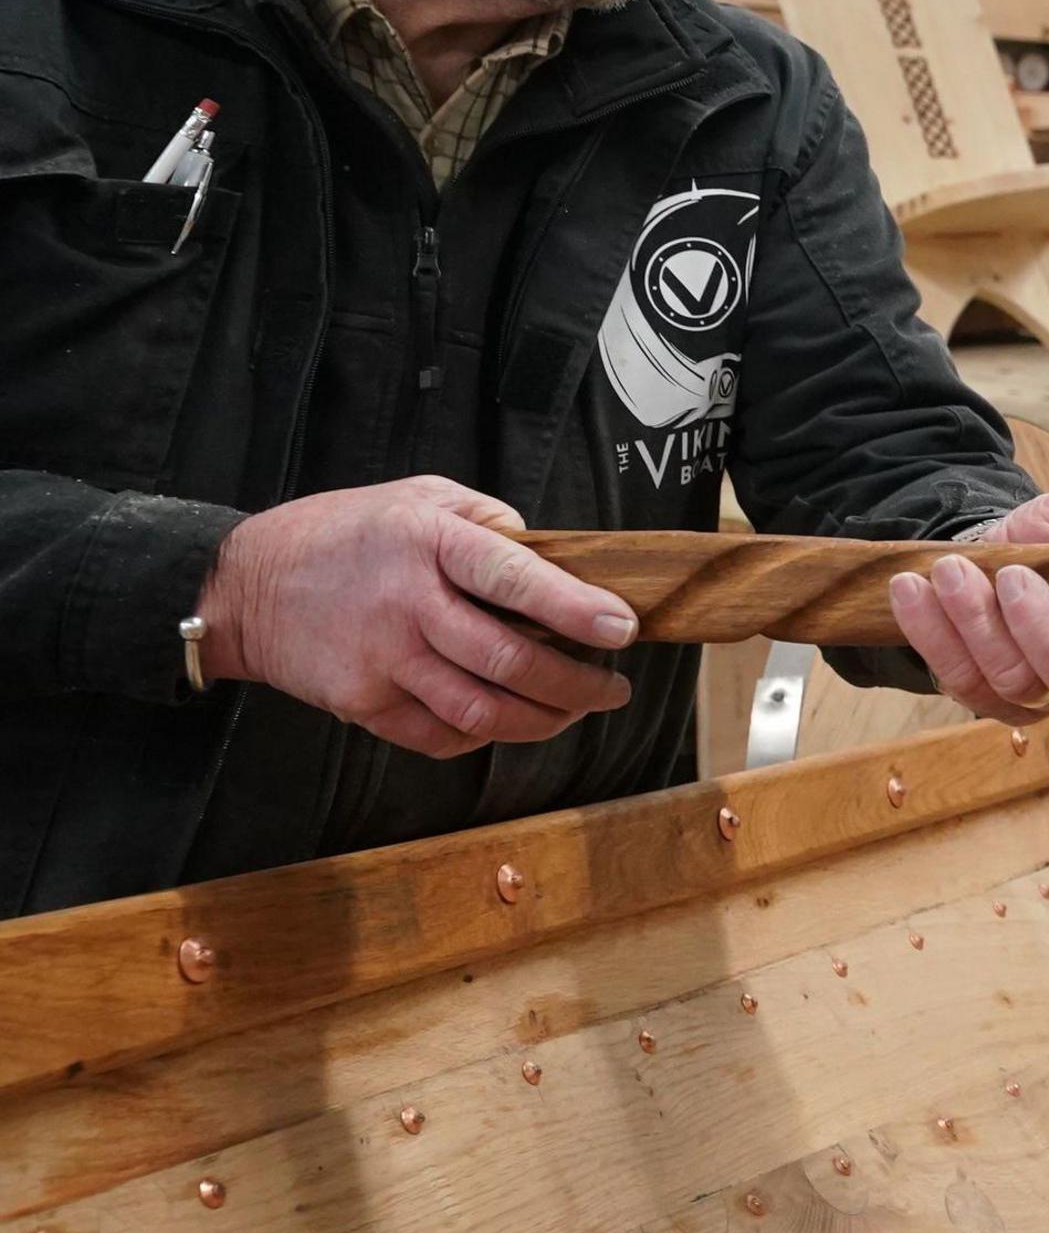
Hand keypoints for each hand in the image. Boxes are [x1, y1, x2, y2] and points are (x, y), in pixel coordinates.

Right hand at [195, 478, 639, 756]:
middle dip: (577, 683)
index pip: (513, 578)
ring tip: (576, 710)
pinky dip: (485, 735)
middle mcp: (406, 606)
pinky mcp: (362, 704)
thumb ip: (486, 521)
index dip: (573, 608)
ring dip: (542, 720)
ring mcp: (382, 661)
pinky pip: (439, 736)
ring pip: (480, 710)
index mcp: (426, 543)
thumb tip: (551, 554)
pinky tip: (509, 721)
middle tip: (614, 687)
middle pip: (507, 661)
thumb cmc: (343, 534)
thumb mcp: (418, 496)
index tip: (622, 630)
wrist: (243, 585)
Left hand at [887, 486, 1048, 725]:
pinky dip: (931, 632)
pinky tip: (913, 589)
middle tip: (1013, 577)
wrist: (990, 551)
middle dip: (1039, 633)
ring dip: (977, 624)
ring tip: (952, 569)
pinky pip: (958, 680)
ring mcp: (1040, 698)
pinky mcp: (984, 698)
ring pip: (1012, 683)